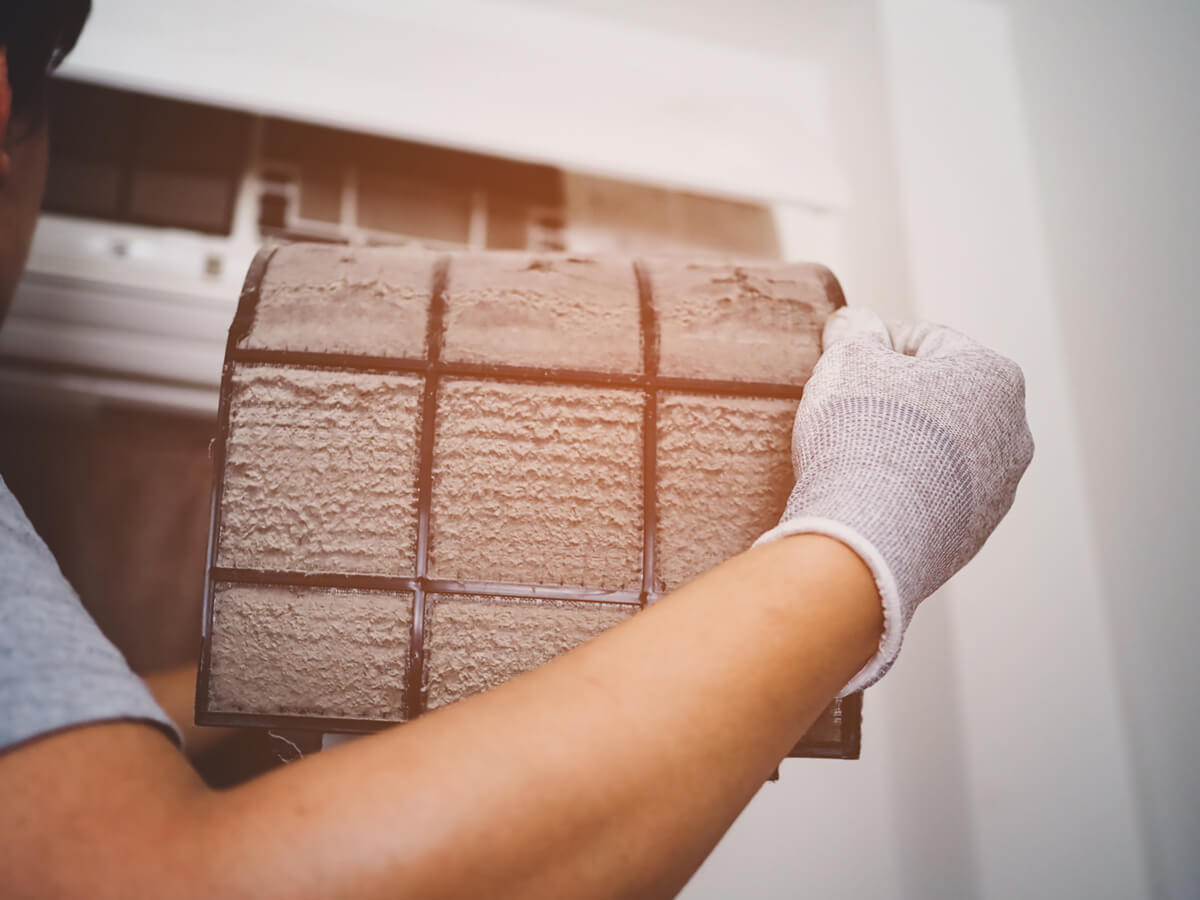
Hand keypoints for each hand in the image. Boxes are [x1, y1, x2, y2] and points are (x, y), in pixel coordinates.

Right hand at [756, 307, 1034, 693]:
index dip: (875, 348)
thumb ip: (855, 330)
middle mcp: (1012, 433)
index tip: (842, 366)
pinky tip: (867, 495)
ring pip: (940, 452)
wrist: (864, 535)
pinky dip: (904, 490)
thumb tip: (856, 324)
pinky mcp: (971, 537)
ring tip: (855, 457)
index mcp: (995, 376)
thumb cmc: (862, 434)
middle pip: (940, 398)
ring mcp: (997, 491)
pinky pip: (932, 498)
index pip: (925, 342)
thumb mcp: (848, 357)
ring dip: (902, 447)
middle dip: (895, 400)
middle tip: (846, 410)